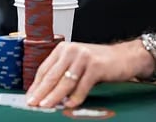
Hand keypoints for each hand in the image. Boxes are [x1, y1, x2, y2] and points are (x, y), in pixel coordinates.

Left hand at [26, 40, 152, 108]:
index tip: (30, 98)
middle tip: (33, 104)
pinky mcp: (96, 66)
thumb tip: (45, 93)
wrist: (125, 57)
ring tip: (46, 106)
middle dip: (41, 92)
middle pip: (52, 75)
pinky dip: (75, 98)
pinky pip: (82, 86)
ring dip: (54, 96)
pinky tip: (69, 105)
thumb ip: (62, 74)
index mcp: (64, 48)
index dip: (36, 85)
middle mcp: (72, 50)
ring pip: (65, 81)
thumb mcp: (77, 64)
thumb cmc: (99, 62)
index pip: (44, 69)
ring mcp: (84, 57)